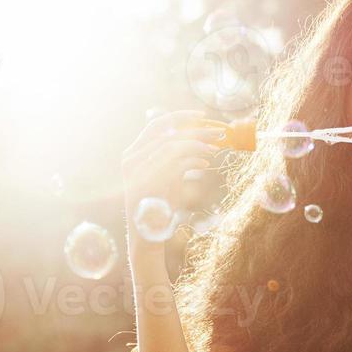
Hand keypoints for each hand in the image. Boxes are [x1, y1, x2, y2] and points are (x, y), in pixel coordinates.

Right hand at [120, 109, 222, 237]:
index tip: (202, 116)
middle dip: (196, 129)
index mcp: (133, 154)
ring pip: (172, 146)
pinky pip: (176, 163)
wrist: (146, 234)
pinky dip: (194, 160)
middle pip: (168, 133)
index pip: (156, 125)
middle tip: (219, 131)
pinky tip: (206, 163)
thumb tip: (202, 140)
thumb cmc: (159, 204)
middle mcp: (132, 159)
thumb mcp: (166, 176)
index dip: (180, 117)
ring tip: (215, 148)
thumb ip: (174, 157)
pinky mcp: (149, 183)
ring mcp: (138, 171)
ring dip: (198, 144)